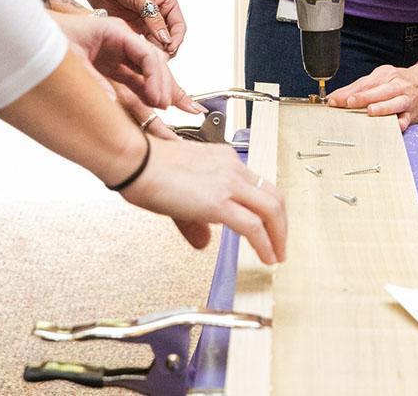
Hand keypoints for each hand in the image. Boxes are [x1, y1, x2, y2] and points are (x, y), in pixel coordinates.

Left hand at [52, 12, 200, 112]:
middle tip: (170, 105)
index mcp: (116, 31)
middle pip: (152, 62)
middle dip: (164, 83)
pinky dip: (144, 90)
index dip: (155, 77)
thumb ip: (91, 79)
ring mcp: (117, 53)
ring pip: (146, 71)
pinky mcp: (110, 64)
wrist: (33, 34)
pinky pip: (133, 78)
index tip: (157, 99)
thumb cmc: (51, 36)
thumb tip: (111, 101)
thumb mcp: (70, 57)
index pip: (147, 54)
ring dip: (158, 87)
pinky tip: (152, 103)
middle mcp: (121, 41)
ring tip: (171, 106)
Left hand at [78, 0, 186, 53]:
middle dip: (165, 48)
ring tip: (147, 58)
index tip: (170, 49)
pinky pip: (140, 42)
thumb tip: (167, 40)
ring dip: (153, 51)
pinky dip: (140, 49)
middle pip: (168, 37)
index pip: (178, 25)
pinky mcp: (130, 27)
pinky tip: (136, 54)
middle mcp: (158, 13)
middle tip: (158, 59)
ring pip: (155, 42)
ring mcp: (144, 21)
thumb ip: (154, 20)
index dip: (176, 39)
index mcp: (166, 2)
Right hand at [123, 137, 286, 264]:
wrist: (136, 161)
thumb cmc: (148, 168)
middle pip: (273, 196)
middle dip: (281, 223)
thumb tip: (204, 240)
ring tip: (278, 254)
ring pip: (271, 210)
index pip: (258, 184)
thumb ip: (196, 220)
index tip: (270, 224)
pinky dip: (265, 244)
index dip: (269, 207)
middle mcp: (231, 168)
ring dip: (279, 236)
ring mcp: (228, 183)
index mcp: (224, 160)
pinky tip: (267, 256)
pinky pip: (253, 226)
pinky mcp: (218, 202)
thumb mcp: (179, 193)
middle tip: (281, 243)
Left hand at [326, 62, 417, 130]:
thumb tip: (336, 97)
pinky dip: (401, 123)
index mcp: (386, 76)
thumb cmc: (399, 81)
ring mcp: (406, 100)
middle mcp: (397, 87)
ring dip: (383, 108)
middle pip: (380, 91)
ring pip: (395, 103)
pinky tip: (394, 126)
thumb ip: (359, 87)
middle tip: (350, 102)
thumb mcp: (380, 77)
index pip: (366, 83)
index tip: (335, 99)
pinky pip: (407, 120)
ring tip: (371, 111)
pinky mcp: (412, 115)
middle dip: (365, 97)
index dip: (350, 91)